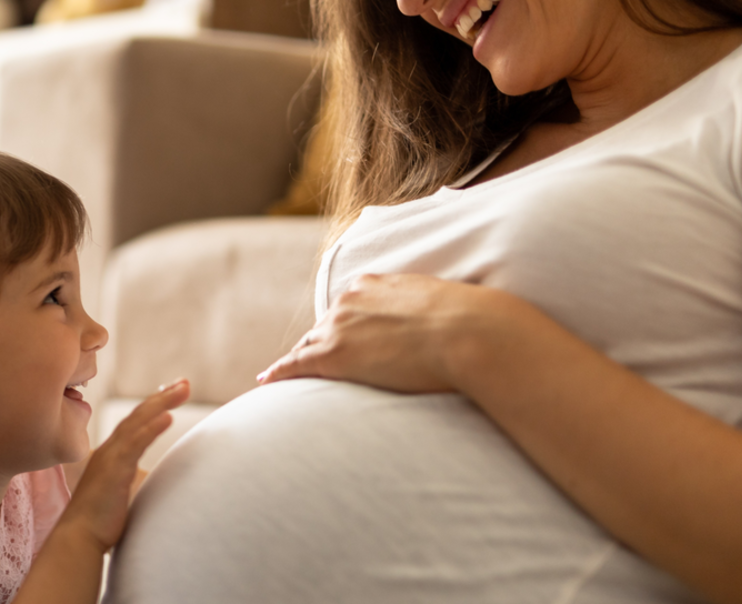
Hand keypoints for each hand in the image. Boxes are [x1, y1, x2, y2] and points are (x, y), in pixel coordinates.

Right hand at [58, 379, 188, 553]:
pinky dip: (151, 427)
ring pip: (137, 422)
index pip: (134, 423)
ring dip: (161, 403)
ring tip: (182, 389)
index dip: (153, 406)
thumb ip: (137, 481)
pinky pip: (135, 443)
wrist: (79, 538)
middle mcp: (109, 450)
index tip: (172, 393)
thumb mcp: (123, 494)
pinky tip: (167, 416)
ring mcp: (110, 458)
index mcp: (112, 455)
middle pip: (138, 415)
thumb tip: (157, 480)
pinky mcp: (113, 469)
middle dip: (162, 396)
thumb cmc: (100, 521)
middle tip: (185, 382)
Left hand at [256, 273, 525, 392]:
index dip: (345, 326)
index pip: (349, 308)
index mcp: (376, 284)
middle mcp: (350, 301)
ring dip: (300, 360)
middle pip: (325, 327)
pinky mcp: (334, 356)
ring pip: (310, 346)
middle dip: (320, 344)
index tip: (342, 337)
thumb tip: (461, 320)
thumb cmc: (475, 324)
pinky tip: (267, 381)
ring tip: (284, 374)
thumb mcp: (451, 305)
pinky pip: (296, 364)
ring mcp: (339, 328)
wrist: (471, 333)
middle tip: (311, 362)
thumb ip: (438, 310)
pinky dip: (279, 372)